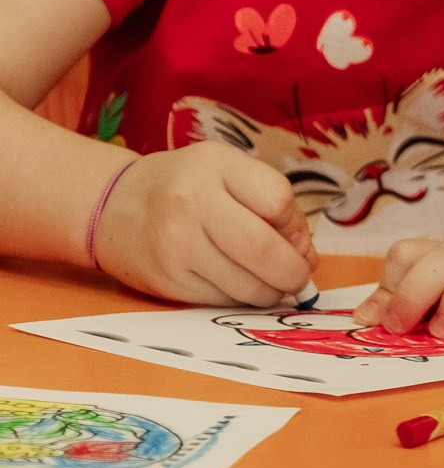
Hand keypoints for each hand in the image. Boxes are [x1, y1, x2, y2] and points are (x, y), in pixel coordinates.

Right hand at [93, 144, 315, 305]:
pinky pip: (223, 300)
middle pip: (264, 250)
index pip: (278, 201)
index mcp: (215, 167)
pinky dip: (243, 298)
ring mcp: (176, 247)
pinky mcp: (168, 282)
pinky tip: (241, 285)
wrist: (113, 206)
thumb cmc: (186, 185)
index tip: (293, 233)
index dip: (295, 224)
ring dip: (272, 291)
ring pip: (247, 284)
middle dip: (293, 271)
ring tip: (272, 281)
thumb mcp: (229, 170)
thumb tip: (306, 256)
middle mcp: (191, 205)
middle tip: (299, 275)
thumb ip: (274, 202)